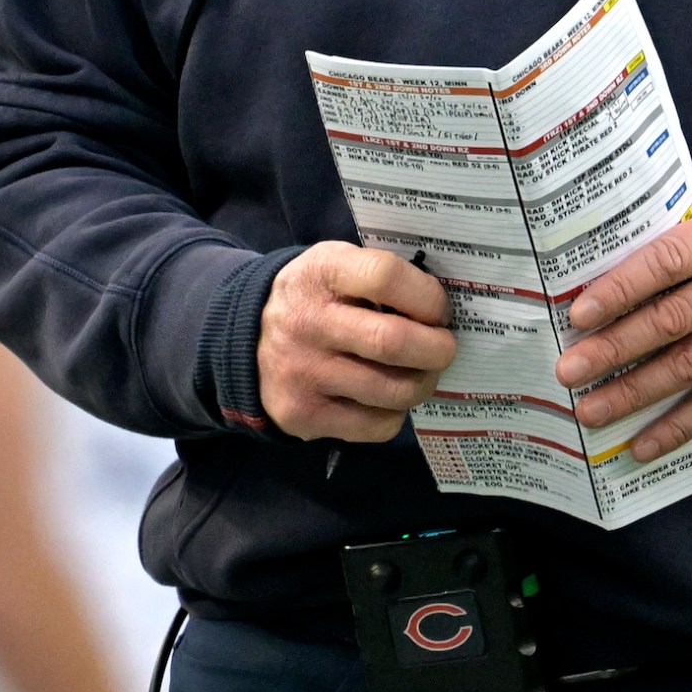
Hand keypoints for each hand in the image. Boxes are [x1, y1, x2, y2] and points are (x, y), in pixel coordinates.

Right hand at [256, 243, 458, 441]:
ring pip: (392, 391)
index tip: (439, 310)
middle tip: (445, 348)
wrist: (246, 337)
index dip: (427, 297)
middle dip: (438, 349)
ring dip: (423, 383)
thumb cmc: (316, 296)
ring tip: (422, 373)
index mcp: (322, 271)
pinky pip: (376, 425)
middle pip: (393, 342)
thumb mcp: (338, 265)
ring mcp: (304, 373)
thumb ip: (383, 278)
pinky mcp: (304, 416)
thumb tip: (443, 312)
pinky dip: (395, 413)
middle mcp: (307, 322)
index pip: (385, 278)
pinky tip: (387, 397)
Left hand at [553, 193, 691, 461]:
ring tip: (592, 410)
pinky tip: (645, 441)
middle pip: (674, 319)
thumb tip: (612, 289)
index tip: (580, 315)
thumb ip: (688, 246)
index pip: (668, 260)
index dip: (621, 289)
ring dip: (636, 392)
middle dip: (615, 349)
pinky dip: (682, 424)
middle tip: (569, 371)